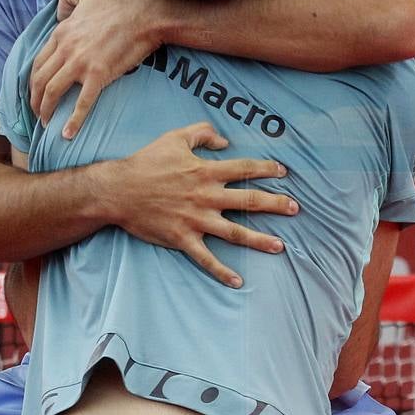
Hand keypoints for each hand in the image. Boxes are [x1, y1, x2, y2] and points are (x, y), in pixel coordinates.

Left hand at [30, 0, 161, 137]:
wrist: (144, 15)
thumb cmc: (118, 3)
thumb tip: (58, 13)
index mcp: (61, 33)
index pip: (38, 62)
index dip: (33, 80)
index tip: (35, 92)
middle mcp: (66, 49)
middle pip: (40, 80)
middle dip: (34, 100)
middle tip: (37, 112)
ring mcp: (80, 63)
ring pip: (52, 92)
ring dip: (45, 110)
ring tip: (46, 123)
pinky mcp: (98, 75)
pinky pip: (81, 103)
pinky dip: (73, 121)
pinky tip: (67, 134)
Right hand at [110, 122, 297, 287]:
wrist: (118, 190)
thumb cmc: (146, 162)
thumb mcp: (174, 138)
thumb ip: (202, 133)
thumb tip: (225, 140)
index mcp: (206, 171)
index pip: (245, 169)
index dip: (266, 169)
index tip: (283, 172)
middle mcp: (206, 196)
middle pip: (248, 201)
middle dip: (275, 204)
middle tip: (295, 208)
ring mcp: (196, 219)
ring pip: (235, 232)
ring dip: (259, 240)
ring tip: (280, 246)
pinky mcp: (183, 238)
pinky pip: (206, 258)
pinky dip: (222, 271)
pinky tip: (238, 281)